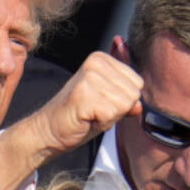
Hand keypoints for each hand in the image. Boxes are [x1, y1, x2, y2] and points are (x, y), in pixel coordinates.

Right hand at [28, 51, 142, 152]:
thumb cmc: (79, 117)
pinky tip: (87, 118)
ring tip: (91, 114)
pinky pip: (112, 113)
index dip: (123, 101)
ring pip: (125, 103)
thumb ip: (125, 98)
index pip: (137, 83)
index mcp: (102, 59)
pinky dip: (103, 123)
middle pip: (134, 93)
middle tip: (95, 110)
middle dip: (118, 109)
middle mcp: (96, 63)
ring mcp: (89, 77)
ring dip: (110, 116)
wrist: (49, 130)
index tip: (101, 103)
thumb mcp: (107, 102)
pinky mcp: (84, 94)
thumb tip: (140, 105)